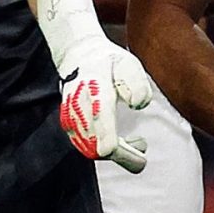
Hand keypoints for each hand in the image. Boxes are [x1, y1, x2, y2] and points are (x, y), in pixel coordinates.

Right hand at [37, 0, 151, 170]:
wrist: (78, 57)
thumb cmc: (109, 63)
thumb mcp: (129, 65)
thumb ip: (137, 84)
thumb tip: (137, 106)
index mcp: (96, 91)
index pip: (103, 128)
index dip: (118, 148)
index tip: (132, 155)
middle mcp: (79, 108)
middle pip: (98, 147)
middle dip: (123, 155)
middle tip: (144, 151)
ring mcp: (71, 119)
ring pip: (92, 150)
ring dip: (117, 153)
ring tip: (139, 143)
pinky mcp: (70, 126)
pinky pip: (87, 146)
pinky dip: (106, 148)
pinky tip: (122, 141)